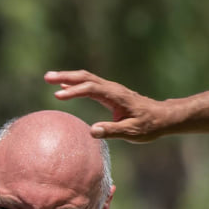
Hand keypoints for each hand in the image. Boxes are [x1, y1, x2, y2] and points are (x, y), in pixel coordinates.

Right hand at [46, 69, 171, 141]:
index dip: (74, 92)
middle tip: (46, 77)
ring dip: (68, 77)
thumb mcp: (132, 132)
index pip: (91, 89)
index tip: (57, 96)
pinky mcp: (110, 93)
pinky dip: (75, 83)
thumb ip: (112, 131)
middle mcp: (112, 89)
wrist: (163, 117)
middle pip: (86, 78)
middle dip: (65, 76)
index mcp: (116, 97)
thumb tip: (91, 131)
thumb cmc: (149, 126)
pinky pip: (89, 84)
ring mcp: (111, 89)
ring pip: (86, 78)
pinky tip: (64, 86)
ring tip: (49, 78)